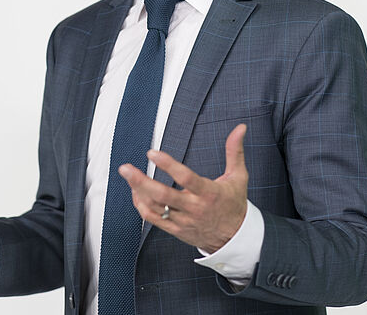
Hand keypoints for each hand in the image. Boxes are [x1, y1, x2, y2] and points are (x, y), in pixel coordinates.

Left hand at [119, 124, 247, 253]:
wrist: (234, 238)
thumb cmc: (234, 203)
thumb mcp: (238, 177)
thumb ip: (235, 151)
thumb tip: (240, 128)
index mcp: (209, 193)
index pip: (186, 178)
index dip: (168, 165)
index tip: (152, 153)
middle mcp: (194, 208)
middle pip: (164, 195)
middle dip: (141, 181)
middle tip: (125, 168)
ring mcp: (183, 220)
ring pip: (156, 207)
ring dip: (139, 192)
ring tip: (128, 175)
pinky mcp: (176, 230)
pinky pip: (154, 219)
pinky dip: (142, 206)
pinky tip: (137, 193)